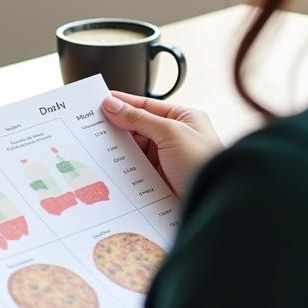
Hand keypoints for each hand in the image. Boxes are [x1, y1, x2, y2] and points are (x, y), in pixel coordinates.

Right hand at [101, 91, 222, 197]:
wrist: (216, 205)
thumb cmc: (205, 164)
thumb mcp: (171, 133)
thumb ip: (139, 118)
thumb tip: (112, 104)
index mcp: (184, 119)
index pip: (146, 106)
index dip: (123, 104)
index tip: (99, 102)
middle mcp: (176, 138)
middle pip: (138, 128)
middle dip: (117, 128)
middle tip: (90, 127)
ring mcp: (168, 160)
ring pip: (135, 150)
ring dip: (119, 151)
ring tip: (95, 148)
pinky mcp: (161, 181)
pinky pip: (136, 170)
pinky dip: (124, 169)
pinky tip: (109, 167)